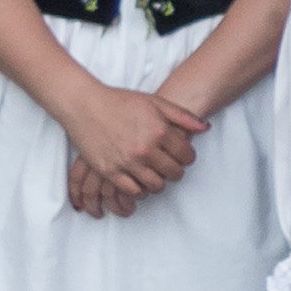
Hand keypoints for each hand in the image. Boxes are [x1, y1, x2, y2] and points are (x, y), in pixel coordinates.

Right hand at [57, 85, 202, 213]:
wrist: (84, 104)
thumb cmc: (120, 101)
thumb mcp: (155, 102)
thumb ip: (182, 116)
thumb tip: (205, 128)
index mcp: (159, 131)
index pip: (186, 155)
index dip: (187, 157)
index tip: (183, 156)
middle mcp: (145, 148)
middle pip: (173, 172)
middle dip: (175, 171)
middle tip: (170, 167)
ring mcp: (127, 161)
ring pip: (155, 185)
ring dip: (159, 182)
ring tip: (155, 174)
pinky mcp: (109, 170)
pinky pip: (132, 190)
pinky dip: (140, 189)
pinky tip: (139, 181)